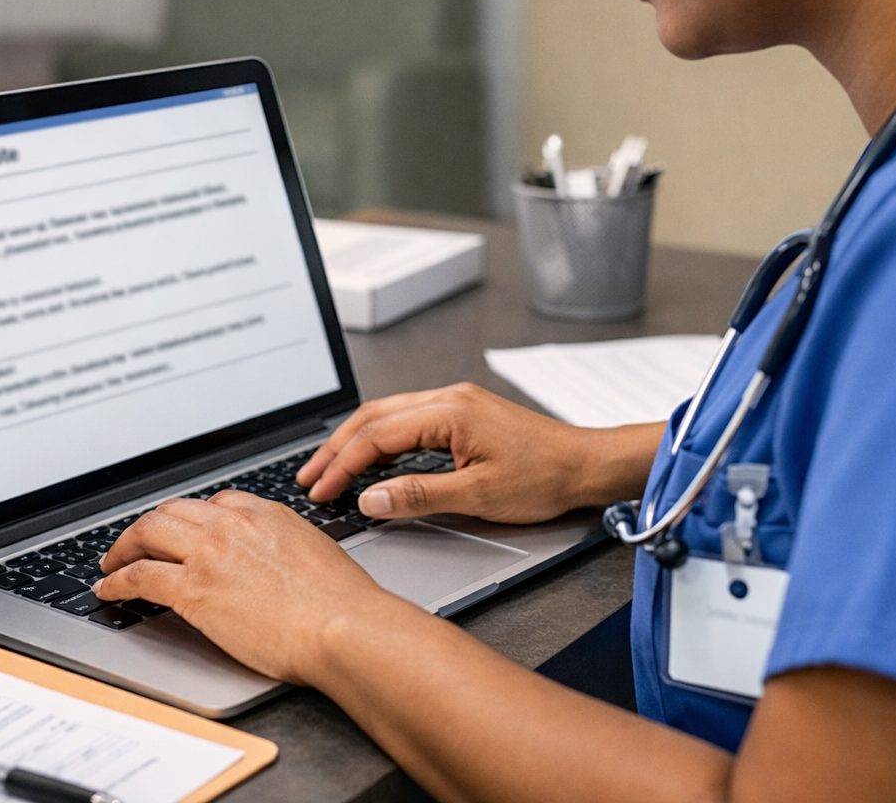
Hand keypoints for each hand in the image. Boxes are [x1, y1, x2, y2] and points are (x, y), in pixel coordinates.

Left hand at [94, 492, 398, 683]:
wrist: (340, 624)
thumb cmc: (340, 602)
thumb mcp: (318, 554)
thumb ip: (291, 549)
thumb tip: (283, 567)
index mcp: (266, 514)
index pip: (216, 503)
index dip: (193, 519)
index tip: (186, 531)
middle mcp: (232, 524)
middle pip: (174, 511)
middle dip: (151, 525)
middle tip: (139, 542)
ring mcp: (208, 553)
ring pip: (148, 532)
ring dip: (123, 547)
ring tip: (112, 562)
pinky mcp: (191, 588)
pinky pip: (138, 576)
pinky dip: (116, 580)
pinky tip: (108, 590)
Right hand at [297, 382, 656, 523]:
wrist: (586, 464)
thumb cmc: (544, 478)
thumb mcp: (477, 496)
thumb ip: (418, 496)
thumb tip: (369, 498)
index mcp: (448, 412)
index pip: (377, 435)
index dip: (342, 465)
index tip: (321, 491)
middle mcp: (448, 398)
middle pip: (374, 417)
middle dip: (336, 448)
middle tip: (309, 478)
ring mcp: (456, 403)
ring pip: (388, 415)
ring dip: (356, 442)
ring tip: (329, 469)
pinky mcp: (463, 415)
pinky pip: (408, 420)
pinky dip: (381, 440)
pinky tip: (371, 460)